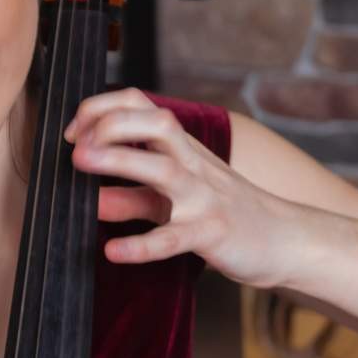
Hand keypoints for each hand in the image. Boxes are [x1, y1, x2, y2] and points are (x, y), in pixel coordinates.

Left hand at [63, 87, 296, 287]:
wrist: (284, 240)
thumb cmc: (224, 213)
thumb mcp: (172, 200)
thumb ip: (131, 198)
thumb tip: (89, 200)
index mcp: (182, 149)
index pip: (142, 106)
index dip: (103, 109)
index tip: (74, 132)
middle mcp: (194, 165)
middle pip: (157, 124)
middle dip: (113, 123)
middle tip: (75, 145)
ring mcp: (205, 198)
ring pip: (164, 170)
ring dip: (120, 162)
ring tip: (81, 164)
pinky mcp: (213, 234)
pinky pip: (175, 237)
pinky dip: (142, 244)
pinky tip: (113, 250)